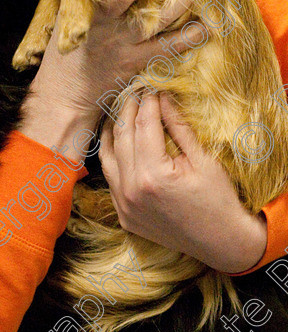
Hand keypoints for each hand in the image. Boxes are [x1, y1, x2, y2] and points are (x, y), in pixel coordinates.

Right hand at [19, 0, 201, 160]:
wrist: (64, 93)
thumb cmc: (69, 44)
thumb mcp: (69, 8)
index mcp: (77, 0)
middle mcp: (96, 21)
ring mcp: (116, 44)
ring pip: (149, 20)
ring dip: (178, 1)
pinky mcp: (133, 64)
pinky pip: (165, 48)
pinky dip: (187, 37)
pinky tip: (205, 25)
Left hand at [100, 91, 267, 272]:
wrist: (222, 243)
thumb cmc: (218, 199)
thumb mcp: (203, 159)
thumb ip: (178, 126)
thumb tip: (163, 97)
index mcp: (153, 174)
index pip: (144, 126)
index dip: (147, 103)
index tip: (151, 88)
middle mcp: (132, 190)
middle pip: (123, 137)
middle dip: (128, 111)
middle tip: (134, 93)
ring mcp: (124, 205)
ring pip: (108, 156)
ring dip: (113, 131)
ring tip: (120, 112)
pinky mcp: (124, 216)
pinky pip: (110, 178)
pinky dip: (111, 157)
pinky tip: (117, 143)